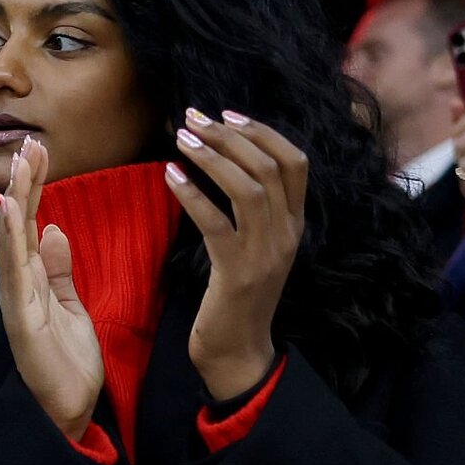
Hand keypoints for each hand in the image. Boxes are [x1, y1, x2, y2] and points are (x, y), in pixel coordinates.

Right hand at [0, 135, 101, 439]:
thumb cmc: (67, 364)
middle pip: (17, 225)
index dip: (33, 186)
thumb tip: (54, 230)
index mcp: (32, 280)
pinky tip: (9, 214)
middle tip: (28, 143)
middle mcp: (18, 285)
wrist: (69, 413)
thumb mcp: (72, 307)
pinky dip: (9, 243)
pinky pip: (14, 274)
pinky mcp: (21, 320)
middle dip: (23, 183)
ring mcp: (16, 301)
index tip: (39, 151)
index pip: (30, 223)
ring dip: (14, 201)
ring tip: (19, 165)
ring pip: (11, 241)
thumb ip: (60, 270)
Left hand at [166, 108, 305, 400]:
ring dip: (212, 157)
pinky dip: (191, 194)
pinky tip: (169, 177)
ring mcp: (265, 253)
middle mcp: (287, 234)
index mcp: (295, 224)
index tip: (227, 113)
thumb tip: (225, 161)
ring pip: (248, 188)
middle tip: (195, 117)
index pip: (295, 161)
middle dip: (231, 135)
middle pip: (270, 166)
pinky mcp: (236, 272)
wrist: (238, 350)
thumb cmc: (237, 295)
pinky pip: (215, 222)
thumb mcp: (255, 246)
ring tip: (182, 138)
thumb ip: (252, 210)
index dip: (263, 131)